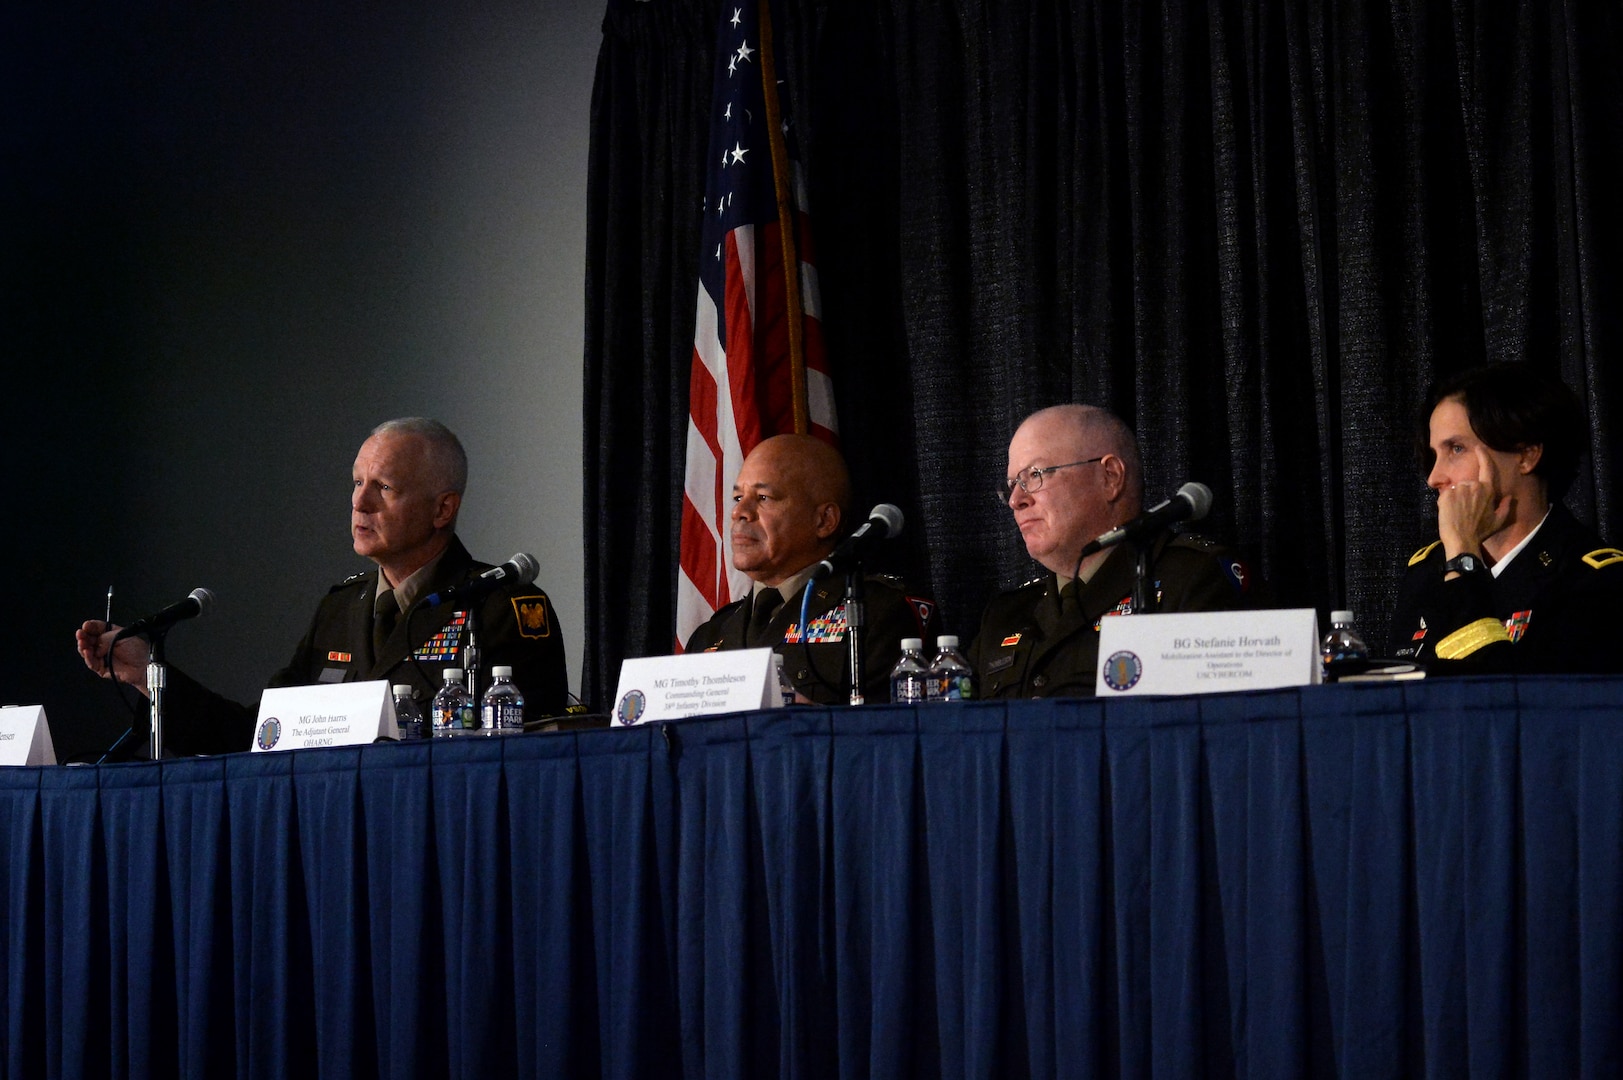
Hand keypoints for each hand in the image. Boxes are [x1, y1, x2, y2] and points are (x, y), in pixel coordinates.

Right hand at [75, 620, 151, 693]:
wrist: (144, 666)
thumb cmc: (138, 651)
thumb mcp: (122, 637)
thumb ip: (107, 639)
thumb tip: (96, 644)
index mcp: (110, 635)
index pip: (97, 629)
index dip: (91, 626)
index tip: (86, 625)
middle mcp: (104, 646)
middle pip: (89, 640)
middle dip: (84, 636)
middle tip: (81, 633)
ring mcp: (102, 657)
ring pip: (87, 651)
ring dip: (83, 646)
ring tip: (82, 641)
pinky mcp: (101, 668)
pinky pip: (92, 663)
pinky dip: (88, 657)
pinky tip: (87, 651)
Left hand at [1436, 443, 1510, 561]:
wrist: (1461, 540)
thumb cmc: (1481, 532)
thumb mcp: (1498, 521)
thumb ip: (1506, 507)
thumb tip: (1511, 497)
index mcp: (1487, 490)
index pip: (1486, 468)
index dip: (1483, 456)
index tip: (1479, 447)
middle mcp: (1473, 486)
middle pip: (1467, 483)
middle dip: (1465, 493)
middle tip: (1465, 510)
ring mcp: (1458, 489)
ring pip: (1455, 489)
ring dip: (1455, 498)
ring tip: (1458, 513)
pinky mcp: (1445, 495)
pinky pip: (1445, 495)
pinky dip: (1445, 502)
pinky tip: (1450, 513)